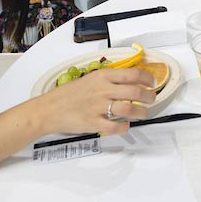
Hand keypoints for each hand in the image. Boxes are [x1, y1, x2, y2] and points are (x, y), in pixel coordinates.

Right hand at [34, 66, 156, 135]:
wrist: (49, 109)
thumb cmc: (68, 94)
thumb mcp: (90, 79)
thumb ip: (108, 80)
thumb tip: (128, 81)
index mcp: (102, 76)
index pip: (133, 74)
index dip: (147, 78)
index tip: (152, 83)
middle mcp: (103, 90)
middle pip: (135, 91)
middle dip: (149, 96)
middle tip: (151, 99)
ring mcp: (98, 106)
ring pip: (129, 109)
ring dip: (141, 112)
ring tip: (143, 113)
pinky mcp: (93, 122)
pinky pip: (114, 126)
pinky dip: (124, 127)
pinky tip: (126, 126)